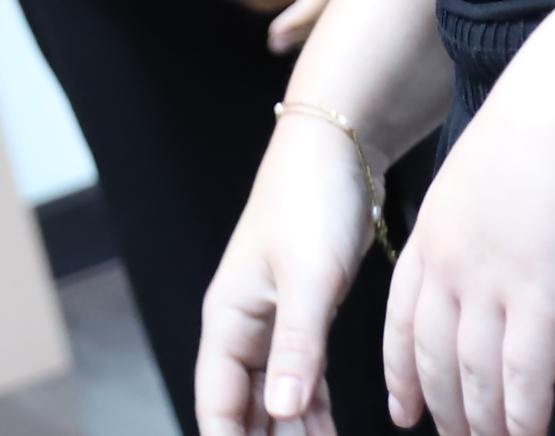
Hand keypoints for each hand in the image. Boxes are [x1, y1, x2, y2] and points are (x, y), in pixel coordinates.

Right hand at [198, 104, 378, 435]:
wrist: (337, 147)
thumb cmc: (312, 199)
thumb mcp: (309, 277)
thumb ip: (298, 348)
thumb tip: (284, 413)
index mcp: (228, 319)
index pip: (217, 405)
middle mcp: (243, 328)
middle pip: (244, 410)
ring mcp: (273, 324)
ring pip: (275, 400)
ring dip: (293, 434)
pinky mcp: (303, 317)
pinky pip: (302, 380)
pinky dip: (315, 410)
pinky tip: (331, 433)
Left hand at [381, 51, 554, 435]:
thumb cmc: (547, 125)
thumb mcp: (488, 171)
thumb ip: (481, 218)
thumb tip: (497, 248)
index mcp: (432, 231)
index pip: (402, 318)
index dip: (401, 370)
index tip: (401, 408)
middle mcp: (449, 265)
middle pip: (432, 358)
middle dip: (440, 410)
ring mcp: (491, 285)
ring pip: (475, 378)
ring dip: (484, 425)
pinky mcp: (540, 299)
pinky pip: (524, 379)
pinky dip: (525, 417)